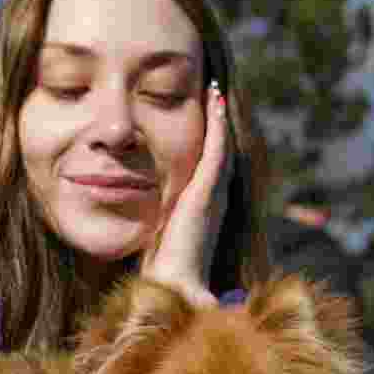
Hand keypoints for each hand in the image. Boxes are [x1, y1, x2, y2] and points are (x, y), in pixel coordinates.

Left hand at [141, 80, 232, 307]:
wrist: (175, 283)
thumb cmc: (166, 268)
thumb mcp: (162, 236)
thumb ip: (161, 226)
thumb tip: (150, 227)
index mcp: (206, 205)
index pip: (213, 164)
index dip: (214, 139)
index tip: (208, 116)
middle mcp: (215, 196)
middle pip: (222, 149)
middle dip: (220, 122)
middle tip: (217, 92)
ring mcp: (214, 193)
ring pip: (223, 145)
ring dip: (220, 117)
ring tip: (216, 90)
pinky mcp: (207, 192)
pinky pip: (217, 150)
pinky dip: (218, 126)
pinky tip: (216, 102)